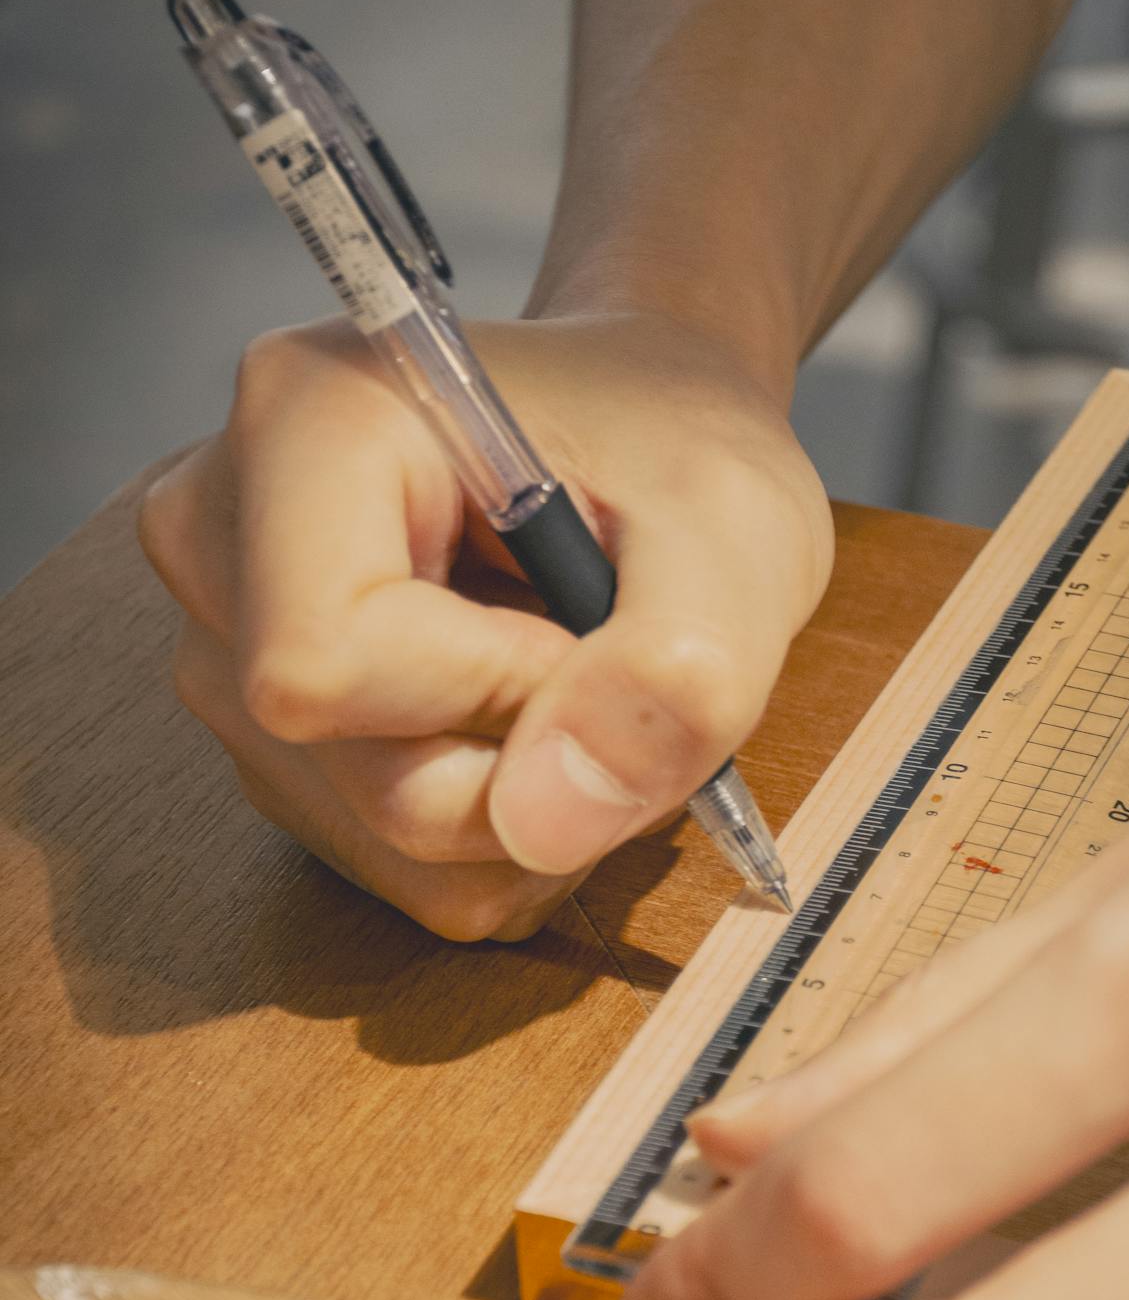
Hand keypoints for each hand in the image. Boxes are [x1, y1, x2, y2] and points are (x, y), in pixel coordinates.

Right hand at [138, 312, 831, 940]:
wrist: (643, 433)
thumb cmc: (672, 441)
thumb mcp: (736, 526)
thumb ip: (679, 668)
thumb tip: (550, 820)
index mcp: (300, 429)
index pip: (324, 665)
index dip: (493, 692)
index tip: (584, 628)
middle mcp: (222, 541)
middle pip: (360, 772)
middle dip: (532, 761)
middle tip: (602, 656)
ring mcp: (229, 652)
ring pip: (390, 843)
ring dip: (532, 804)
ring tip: (570, 676)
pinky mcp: (275, 745)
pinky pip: (406, 871)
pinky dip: (510, 830)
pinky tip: (535, 721)